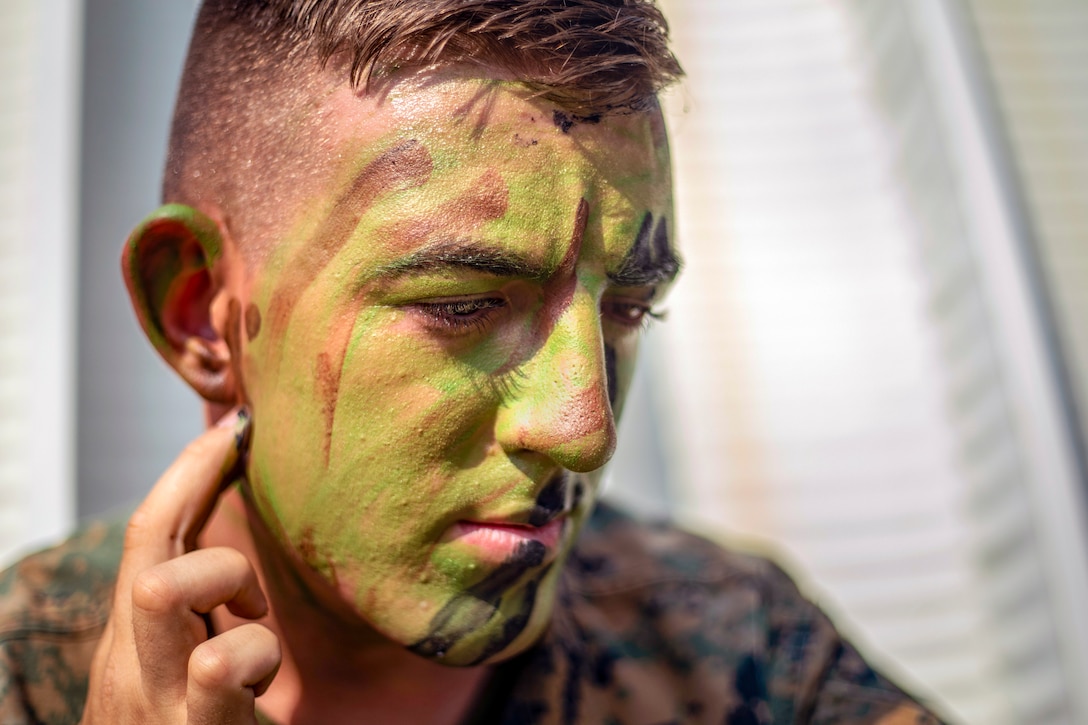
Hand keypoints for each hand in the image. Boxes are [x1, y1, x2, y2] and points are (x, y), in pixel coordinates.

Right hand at [81, 409, 280, 723]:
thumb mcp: (186, 679)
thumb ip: (202, 621)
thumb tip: (236, 545)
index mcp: (133, 650)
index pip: (150, 536)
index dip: (187, 474)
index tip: (234, 430)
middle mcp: (130, 671)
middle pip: (149, 546)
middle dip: (197, 512)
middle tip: (249, 569)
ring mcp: (154, 703)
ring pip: (164, 587)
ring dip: (227, 586)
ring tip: (254, 640)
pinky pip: (217, 666)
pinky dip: (249, 654)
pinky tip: (267, 695)